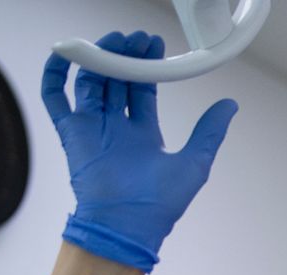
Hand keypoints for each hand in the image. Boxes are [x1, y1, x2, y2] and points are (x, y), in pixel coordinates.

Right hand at [41, 31, 237, 272]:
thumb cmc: (160, 203)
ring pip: (91, 81)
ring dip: (100, 58)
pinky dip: (55, 74)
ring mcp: (92, 128)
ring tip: (115, 39)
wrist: (127, 223)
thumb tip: (231, 104)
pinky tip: (68, 54)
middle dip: (126, 57)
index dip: (147, 67)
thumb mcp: (195, 162)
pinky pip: (55, 97)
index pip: (142, 90)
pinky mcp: (70, 132)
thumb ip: (210, 132)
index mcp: (143, 134)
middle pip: (117, 81)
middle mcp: (116, 128)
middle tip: (137, 38)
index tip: (154, 46)